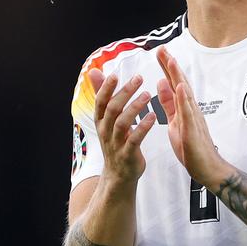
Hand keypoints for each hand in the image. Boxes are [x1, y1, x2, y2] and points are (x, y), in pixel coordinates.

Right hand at [89, 69, 156, 184]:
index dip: (106, 88)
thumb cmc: (114, 140)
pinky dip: (143, 127)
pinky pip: (134, 140)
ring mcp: (116, 144)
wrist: (118, 174)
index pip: (100, 101)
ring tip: (147, 95)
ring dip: (135, 107)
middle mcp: (105, 131)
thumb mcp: (106, 118)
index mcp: (100, 121)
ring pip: (122, 123)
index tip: (115, 74)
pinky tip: (153, 116)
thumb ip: (102, 94)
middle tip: (138, 78)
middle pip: (112, 109)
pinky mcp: (128, 154)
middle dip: (125, 92)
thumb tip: (93, 70)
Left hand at [155, 47, 231, 188]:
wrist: (207, 168)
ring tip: (170, 61)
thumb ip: (168, 103)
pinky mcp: (192, 130)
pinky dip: (183, 99)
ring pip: (184, 93)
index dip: (166, 67)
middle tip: (162, 49)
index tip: (159, 52)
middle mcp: (190, 108)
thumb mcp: (174, 121)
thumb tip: (160, 83)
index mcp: (183, 107)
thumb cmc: (191, 146)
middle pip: (180, 83)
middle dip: (170, 65)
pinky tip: (179, 87)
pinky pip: (187, 113)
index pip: (174, 83)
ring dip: (177, 76)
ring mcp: (193, 118)